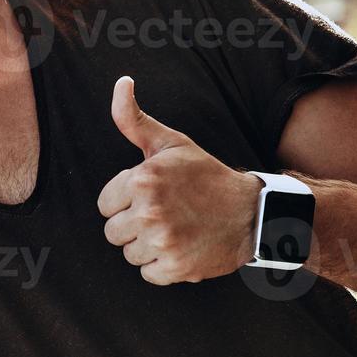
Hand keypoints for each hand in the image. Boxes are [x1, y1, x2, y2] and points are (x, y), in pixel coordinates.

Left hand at [97, 76, 260, 284]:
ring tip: (175, 230)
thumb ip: (134, 119)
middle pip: (113, 232)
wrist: (252, 212)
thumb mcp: (170, 143)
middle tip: (165, 214)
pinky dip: (163, 266)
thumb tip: (121, 83)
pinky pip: (148, 273)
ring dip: (148, 246)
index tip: (150, 197)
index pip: (104, 204)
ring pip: (129, 253)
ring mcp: (163, 241)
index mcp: (141, 180)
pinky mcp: (176, 267)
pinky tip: (183, 247)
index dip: (125, 201)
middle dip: (133, 225)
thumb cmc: (205, 176)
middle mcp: (149, 211)